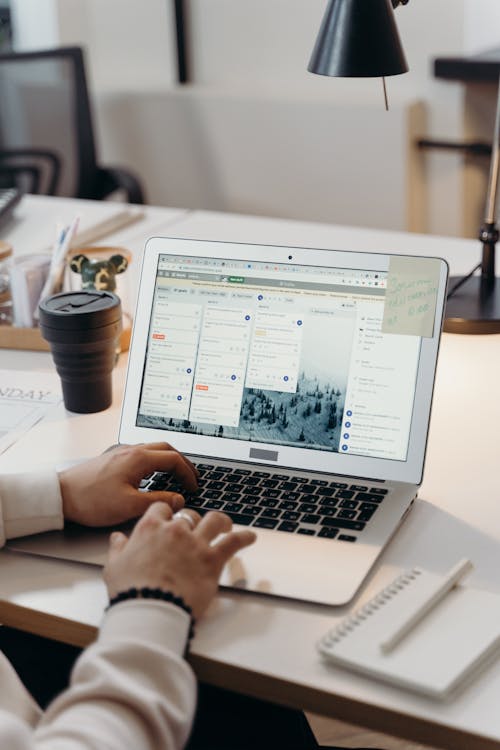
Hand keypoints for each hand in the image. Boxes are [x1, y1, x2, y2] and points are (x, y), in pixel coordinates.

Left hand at [59, 442, 197, 526]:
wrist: (60, 494)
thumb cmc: (90, 499)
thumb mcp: (129, 505)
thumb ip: (158, 501)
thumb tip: (178, 499)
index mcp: (138, 458)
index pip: (174, 459)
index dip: (188, 473)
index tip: (193, 486)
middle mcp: (131, 450)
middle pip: (166, 448)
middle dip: (182, 462)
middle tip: (191, 476)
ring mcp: (121, 453)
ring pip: (153, 449)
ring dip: (168, 460)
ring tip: (176, 476)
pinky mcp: (113, 459)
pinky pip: (141, 454)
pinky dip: (155, 461)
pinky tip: (152, 476)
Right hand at [104, 504, 255, 618]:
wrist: (150, 608)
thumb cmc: (131, 591)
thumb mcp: (114, 567)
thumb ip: (118, 549)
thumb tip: (117, 538)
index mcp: (150, 528)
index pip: (161, 509)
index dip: (166, 514)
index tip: (168, 519)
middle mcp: (175, 530)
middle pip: (188, 515)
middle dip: (192, 520)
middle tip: (196, 528)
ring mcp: (196, 543)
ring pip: (214, 520)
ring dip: (221, 521)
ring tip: (225, 524)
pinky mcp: (213, 559)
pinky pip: (234, 542)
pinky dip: (245, 537)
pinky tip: (250, 537)